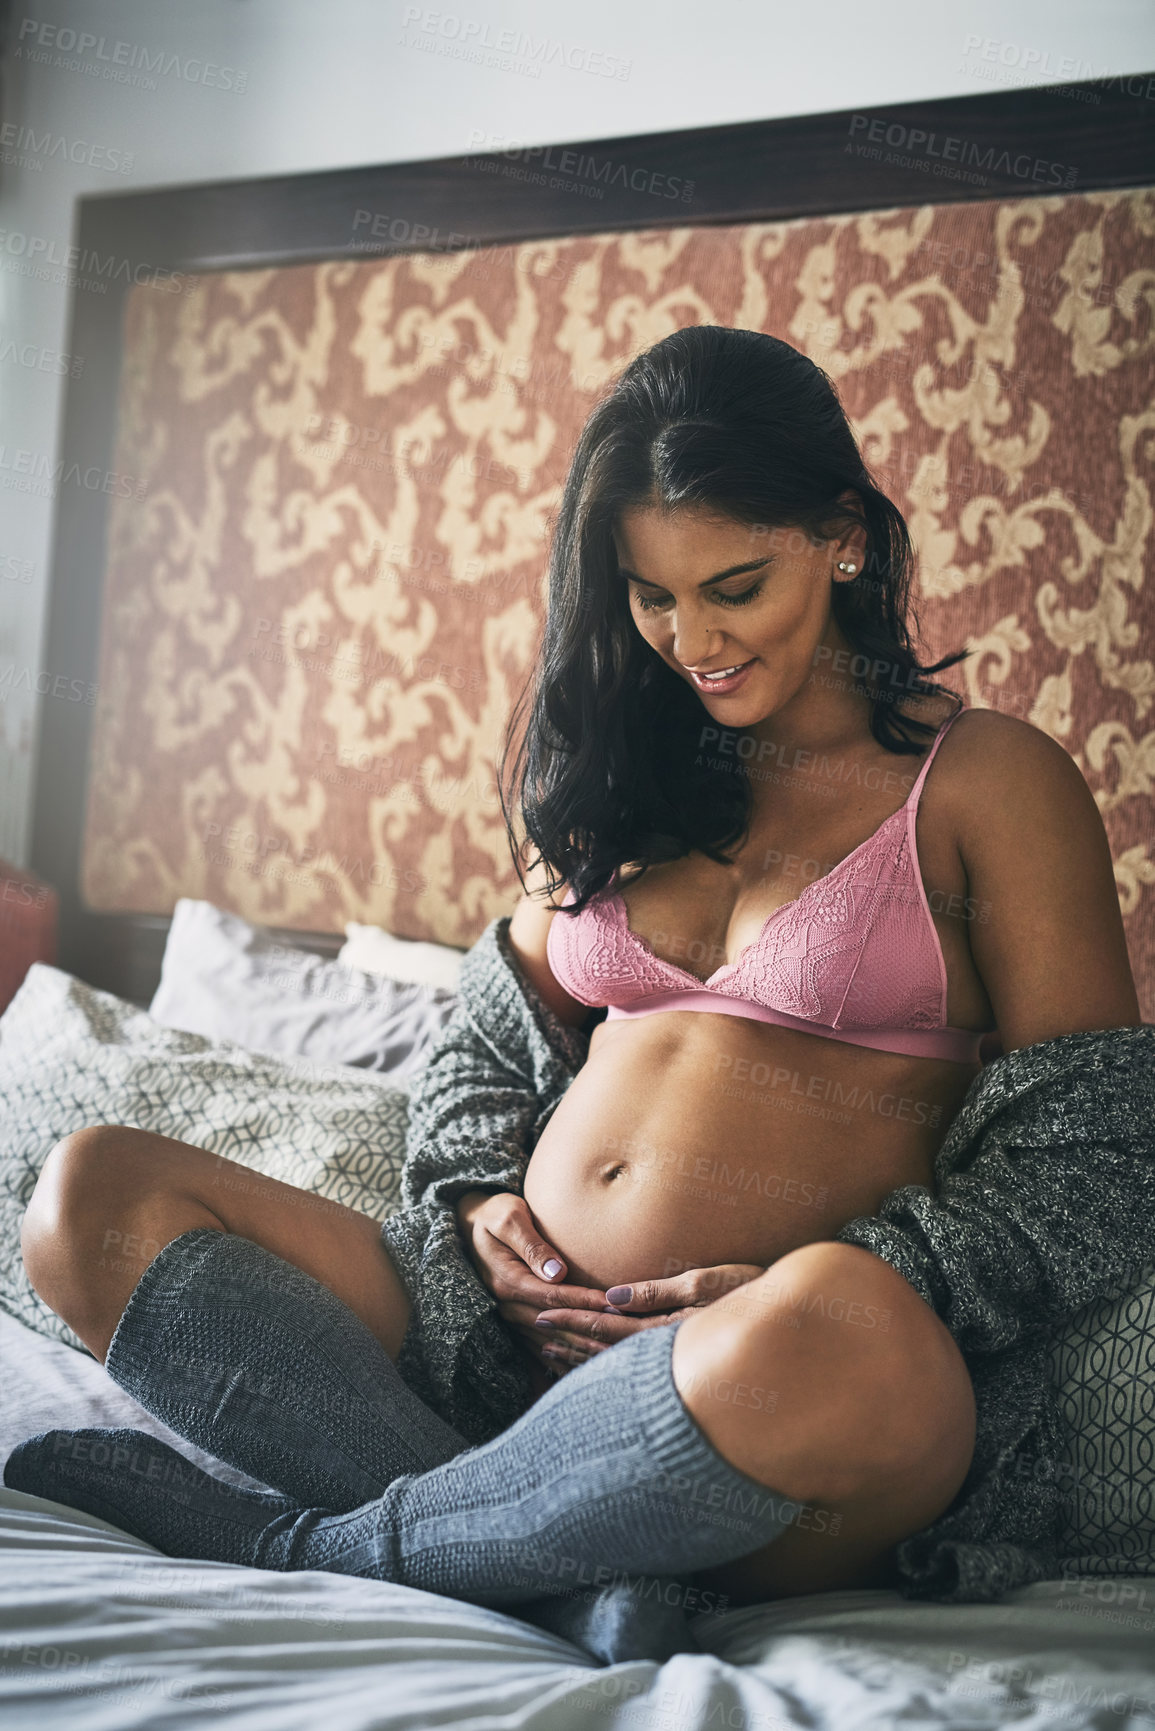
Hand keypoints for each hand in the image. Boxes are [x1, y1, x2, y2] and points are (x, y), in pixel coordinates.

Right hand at [454, 1190, 609, 1377]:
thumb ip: (531, 1244)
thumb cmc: (495, 1214)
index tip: (613, 1305)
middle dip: (587, 1331)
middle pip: (553, 1325)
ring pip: (547, 1341)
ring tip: (609, 1355)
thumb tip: (558, 1272)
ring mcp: (509, 1315)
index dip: (584, 1301)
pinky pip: (538, 1346)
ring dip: (577, 1350)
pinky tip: (583, 1366)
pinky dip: (560, 1358)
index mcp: (508, 1279)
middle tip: (621, 1336)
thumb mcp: (509, 1217)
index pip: (553, 1296)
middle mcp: (507, 1304)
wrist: (469, 1225)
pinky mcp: (513, 1319)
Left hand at [534, 1263, 766, 1371]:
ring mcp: (672, 1365)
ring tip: (546, 1351)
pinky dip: (600, 1366)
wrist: (794, 1327)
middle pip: (602, 1351)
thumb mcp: (706, 1283)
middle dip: (566, 1341)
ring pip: (613, 1365)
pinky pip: (630, 1370)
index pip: (607, 1327)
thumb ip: (657, 1293)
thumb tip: (611, 1297)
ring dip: (578, 1357)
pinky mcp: (680, 1364)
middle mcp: (664, 1355)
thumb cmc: (752, 1294)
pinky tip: (583, 1363)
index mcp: (665, 1333)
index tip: (542, 1315)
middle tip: (531, 1332)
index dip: (572, 1320)